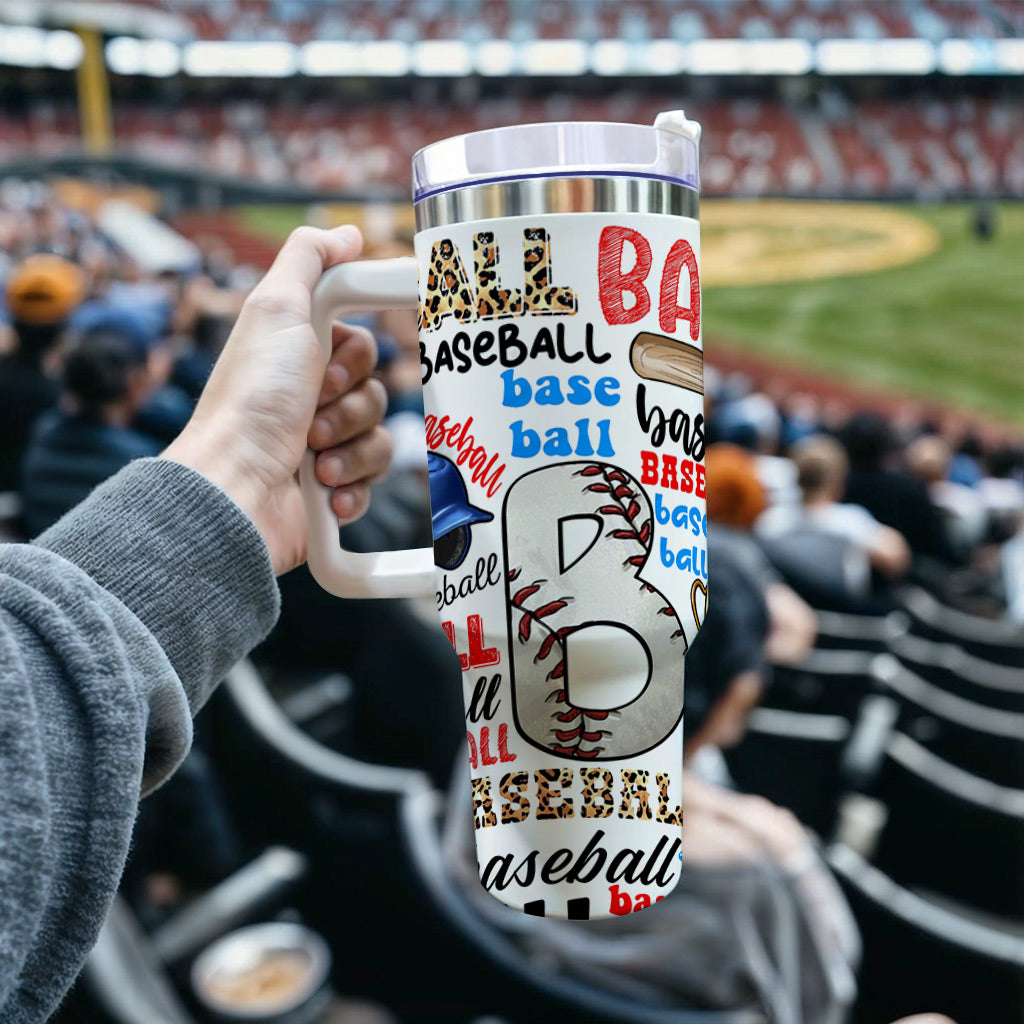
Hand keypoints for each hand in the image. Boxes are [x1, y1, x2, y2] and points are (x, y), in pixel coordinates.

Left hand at [163, 225, 392, 574]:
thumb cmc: (250, 400)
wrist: (235, 487)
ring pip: (380, 436)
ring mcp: (322, 447)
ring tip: (314, 458)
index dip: (354, 358)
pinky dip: (353, 486)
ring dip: (351, 446)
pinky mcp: (332, 490)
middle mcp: (308, 400)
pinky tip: (325, 489)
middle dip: (349, 405)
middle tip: (310, 412)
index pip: (362, 347)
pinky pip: (374, 480)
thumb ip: (309, 258)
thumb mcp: (275, 307)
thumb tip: (347, 234)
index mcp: (297, 357)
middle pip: (376, 390)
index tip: (327, 366)